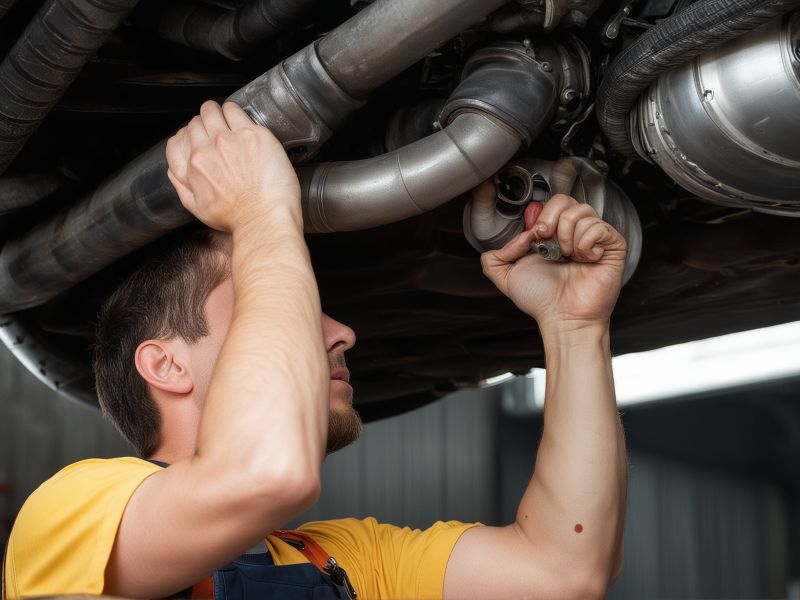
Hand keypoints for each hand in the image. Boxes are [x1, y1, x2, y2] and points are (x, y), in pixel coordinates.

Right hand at [166, 101, 301, 232]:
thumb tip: (174, 171)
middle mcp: (209, 149)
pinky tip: (237, 117)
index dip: (187, 136)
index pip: (179, 139)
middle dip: (203, 124)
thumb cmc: (237, 217)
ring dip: (215, 112)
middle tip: (213, 127)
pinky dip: (233, 110)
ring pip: (212, 111)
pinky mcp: (252, 134)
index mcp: (194, 165)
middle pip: (196, 123)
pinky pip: (235, 110)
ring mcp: (230, 139)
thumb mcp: (198, 208)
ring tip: (223, 116)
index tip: (196, 135)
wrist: (264, 218)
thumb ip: (182, 186)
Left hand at [478, 181, 625, 332]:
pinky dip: (587, 244)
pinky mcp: (612, 246)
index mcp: (552, 235)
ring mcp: (593, 238)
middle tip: (550, 243)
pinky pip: (600, 227)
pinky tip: (586, 259)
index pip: (550, 204)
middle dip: (553, 219)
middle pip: (566, 199)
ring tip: (569, 256)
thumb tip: (510, 240)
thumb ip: (494, 258)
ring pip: (583, 211)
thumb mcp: (506, 276)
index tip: (536, 237)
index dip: (541, 217)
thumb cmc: (542, 299)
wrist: (563, 316)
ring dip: (569, 235)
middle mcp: (573, 233)